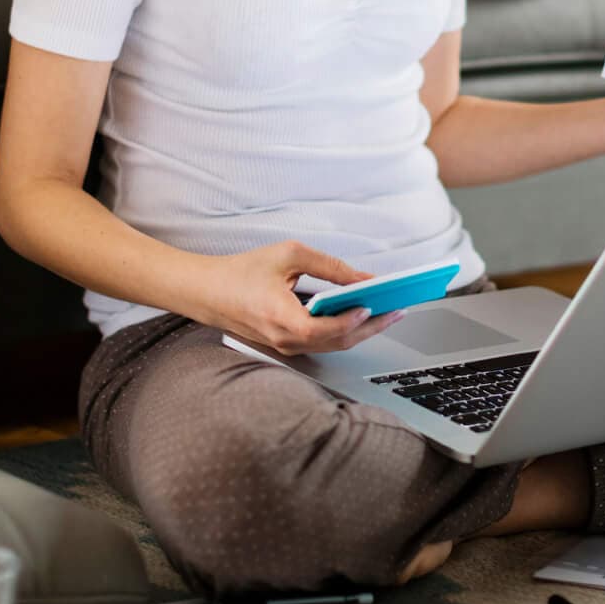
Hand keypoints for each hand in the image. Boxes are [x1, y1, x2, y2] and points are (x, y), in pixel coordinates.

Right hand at [189, 241, 406, 356]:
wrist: (206, 292)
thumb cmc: (241, 272)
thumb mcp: (288, 256)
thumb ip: (328, 266)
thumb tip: (362, 277)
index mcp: (282, 320)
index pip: (330, 329)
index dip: (358, 319)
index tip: (380, 304)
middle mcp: (285, 341)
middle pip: (339, 342)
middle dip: (373, 326)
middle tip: (399, 310)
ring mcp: (285, 348)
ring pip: (333, 346)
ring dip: (362, 330)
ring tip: (387, 311)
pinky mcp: (286, 346)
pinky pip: (321, 344)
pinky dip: (344, 331)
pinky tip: (359, 315)